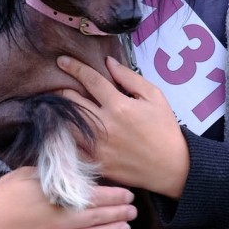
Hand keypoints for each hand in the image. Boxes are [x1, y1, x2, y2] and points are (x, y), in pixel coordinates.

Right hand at [0, 167, 136, 228]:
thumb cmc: (1, 196)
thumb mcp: (28, 175)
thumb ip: (55, 175)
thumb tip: (77, 171)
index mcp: (59, 199)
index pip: (97, 197)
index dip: (116, 196)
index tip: (128, 194)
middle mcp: (63, 222)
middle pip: (100, 218)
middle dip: (120, 214)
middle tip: (134, 211)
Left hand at [57, 55, 190, 197]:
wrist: (171, 167)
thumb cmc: (164, 129)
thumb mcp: (154, 97)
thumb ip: (130, 78)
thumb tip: (108, 62)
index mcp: (119, 106)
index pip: (90, 80)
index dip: (74, 67)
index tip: (62, 61)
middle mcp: (105, 125)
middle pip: (72, 101)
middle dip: (62, 90)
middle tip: (58, 87)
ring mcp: (98, 146)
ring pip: (66, 124)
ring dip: (59, 113)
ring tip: (56, 106)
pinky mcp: (96, 163)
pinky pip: (71, 148)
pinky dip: (64, 137)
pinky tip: (62, 130)